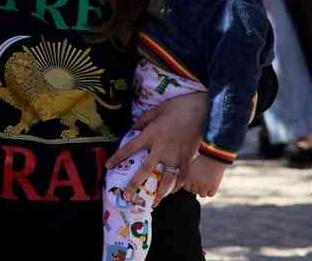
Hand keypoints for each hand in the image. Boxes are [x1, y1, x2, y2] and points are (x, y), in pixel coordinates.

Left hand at [106, 91, 205, 205]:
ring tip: (154, 204)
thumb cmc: (178, 107)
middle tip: (127, 196)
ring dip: (159, 193)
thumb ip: (143, 120)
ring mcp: (175, 156)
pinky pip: (182, 176)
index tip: (108, 166)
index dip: (117, 158)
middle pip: (144, 170)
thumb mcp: (156, 110)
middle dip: (134, 185)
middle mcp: (160, 149)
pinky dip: (177, 186)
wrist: (203, 111)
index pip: (129, 149)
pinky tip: (173, 193)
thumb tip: (133, 128)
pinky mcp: (188, 159)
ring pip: (165, 179)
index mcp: (150, 135)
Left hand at [181, 154, 225, 197]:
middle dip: (196, 187)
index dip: (190, 184)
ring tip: (205, 184)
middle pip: (194, 191)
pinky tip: (210, 186)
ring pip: (202, 195)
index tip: (193, 181)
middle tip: (200, 181)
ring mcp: (205, 185)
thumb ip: (183, 173)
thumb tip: (179, 184)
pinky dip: (210, 191)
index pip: (186, 188)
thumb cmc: (200, 158)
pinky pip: (210, 194)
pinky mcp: (214, 187)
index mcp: (188, 177)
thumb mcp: (189, 164)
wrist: (214, 156)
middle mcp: (195, 182)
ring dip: (203, 190)